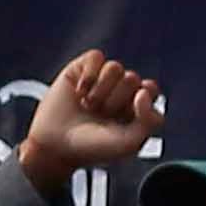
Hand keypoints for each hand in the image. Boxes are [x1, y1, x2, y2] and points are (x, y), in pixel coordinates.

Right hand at [15, 48, 159, 188]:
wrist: (55, 146)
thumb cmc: (92, 148)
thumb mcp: (129, 143)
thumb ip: (149, 121)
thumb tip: (143, 91)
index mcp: (135, 107)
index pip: (150, 89)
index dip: (142, 99)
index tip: (130, 114)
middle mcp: (119, 91)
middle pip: (132, 78)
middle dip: (116, 100)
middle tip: (101, 115)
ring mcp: (100, 78)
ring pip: (115, 67)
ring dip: (100, 90)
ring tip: (88, 106)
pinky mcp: (81, 69)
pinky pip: (96, 57)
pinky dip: (88, 76)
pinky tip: (79, 92)